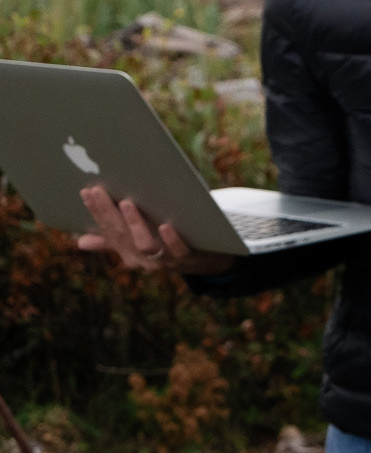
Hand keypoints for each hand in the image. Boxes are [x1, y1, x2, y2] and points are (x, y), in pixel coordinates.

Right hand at [77, 186, 200, 273]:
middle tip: (99, 191)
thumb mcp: (141, 243)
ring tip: (127, 203)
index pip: (108, 231)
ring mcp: (165, 261)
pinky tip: (166, 226)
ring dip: (135, 224)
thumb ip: (114, 241)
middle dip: (108, 212)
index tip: (86, 191)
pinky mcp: (189, 259)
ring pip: (145, 245)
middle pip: (122, 235)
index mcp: (129, 254)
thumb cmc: (169, 246)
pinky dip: (171, 240)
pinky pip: (178, 250)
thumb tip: (81, 242)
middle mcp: (143, 260)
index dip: (96, 212)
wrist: (208, 261)